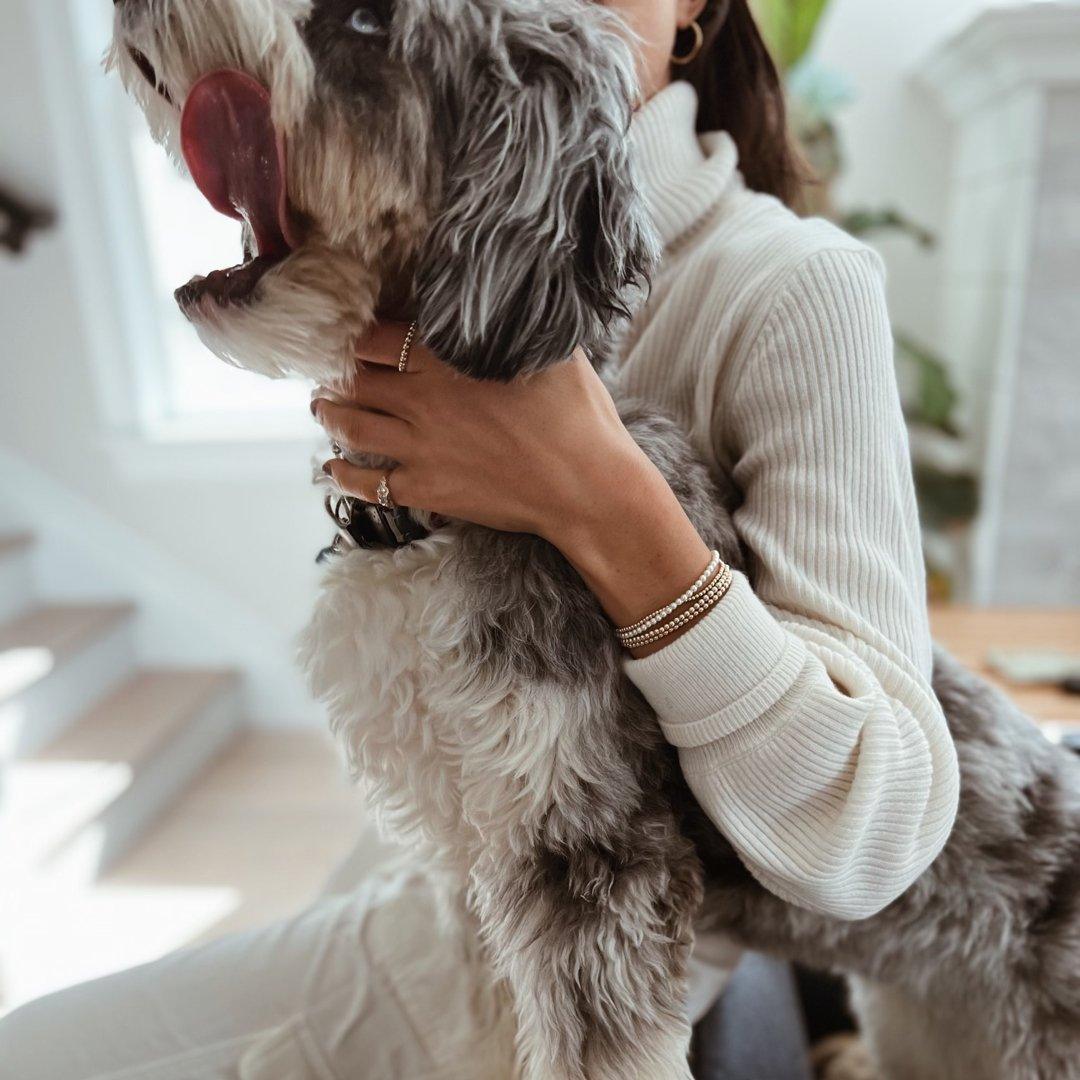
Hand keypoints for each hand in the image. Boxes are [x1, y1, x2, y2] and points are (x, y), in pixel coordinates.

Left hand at [312, 321, 712, 653]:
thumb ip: (515, 326)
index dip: (360, 335)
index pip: (379, 337)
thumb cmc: (578, 416)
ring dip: (329, 414)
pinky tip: (333, 468)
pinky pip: (368, 484)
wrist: (584, 486)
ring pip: (351, 427)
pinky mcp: (426, 489)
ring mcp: (420, 448)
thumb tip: (510, 302)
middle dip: (336, 372)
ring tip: (322, 407)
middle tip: (329, 371)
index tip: (354, 336)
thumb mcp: (552, 351)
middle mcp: (422, 400)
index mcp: (447, 359)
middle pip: (356, 379)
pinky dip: (343, 475)